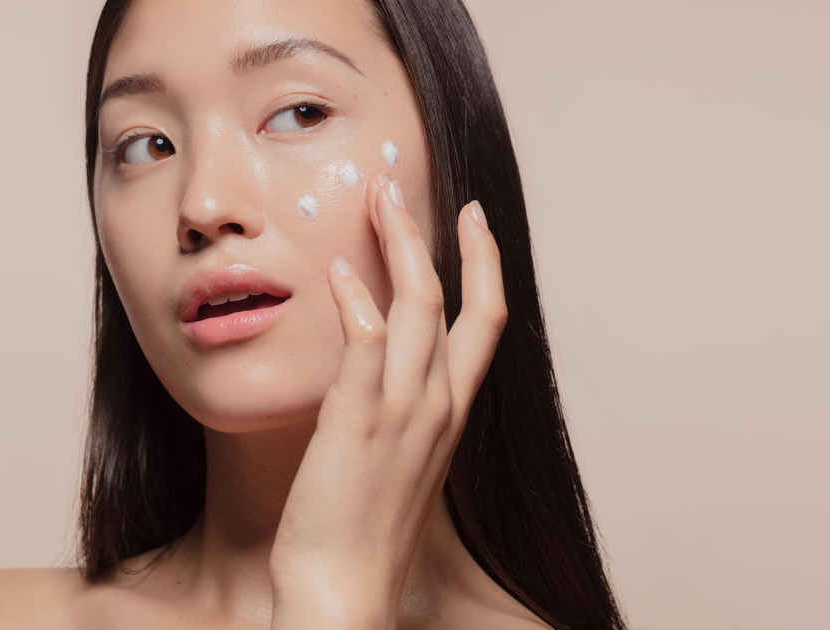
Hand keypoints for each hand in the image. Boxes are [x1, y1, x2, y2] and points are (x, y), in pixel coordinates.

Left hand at [268, 173, 506, 628]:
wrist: (344, 588)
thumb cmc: (363, 530)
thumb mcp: (396, 461)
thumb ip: (397, 412)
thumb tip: (378, 371)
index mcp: (451, 414)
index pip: (486, 324)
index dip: (486, 266)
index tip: (473, 221)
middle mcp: (439, 406)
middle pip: (460, 301)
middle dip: (444, 238)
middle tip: (410, 189)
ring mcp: (404, 412)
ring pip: (419, 307)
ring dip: (398, 246)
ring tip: (375, 201)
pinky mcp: (359, 422)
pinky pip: (368, 344)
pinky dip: (360, 300)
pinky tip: (343, 270)